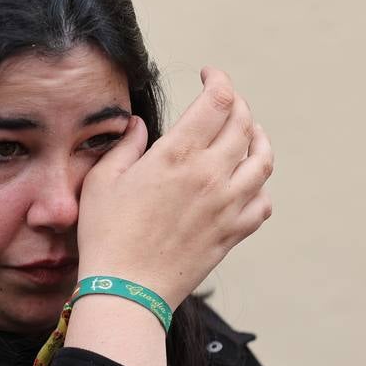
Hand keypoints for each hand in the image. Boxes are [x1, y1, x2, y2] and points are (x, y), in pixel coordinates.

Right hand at [77, 68, 273, 307]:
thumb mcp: (103, 180)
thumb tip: (138, 125)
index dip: (219, 79)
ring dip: (258, 140)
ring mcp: (227, 205)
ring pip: (263, 161)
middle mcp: (211, 175)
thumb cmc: (107, 235)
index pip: (218, 101)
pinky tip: (246, 185)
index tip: (208, 75)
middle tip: (224, 102)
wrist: (126, 290)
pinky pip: (263, 203)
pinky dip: (259, 188)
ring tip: (249, 135)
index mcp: (178, 154)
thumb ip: (125, 145)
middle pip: (244, 124)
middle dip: (236, 104)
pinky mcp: (233, 233)